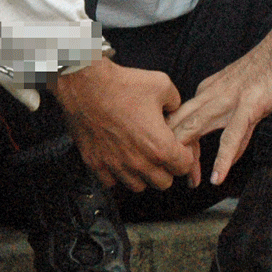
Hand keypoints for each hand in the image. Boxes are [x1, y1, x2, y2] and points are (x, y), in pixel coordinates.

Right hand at [52, 59, 200, 192]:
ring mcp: (116, 166)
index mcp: (159, 146)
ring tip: (139, 156)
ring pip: (138, 186)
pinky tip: (118, 158)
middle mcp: (139, 163)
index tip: (179, 146)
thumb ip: (175, 103)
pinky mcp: (96, 164)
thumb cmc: (122, 85)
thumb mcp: (162, 85)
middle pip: (164, 182)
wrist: (86, 85)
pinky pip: (111, 182)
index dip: (185, 154)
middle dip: (166, 168)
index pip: (184, 166)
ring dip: (142, 174)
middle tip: (161, 151)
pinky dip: (117, 175)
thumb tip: (174, 110)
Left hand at [170, 29, 271, 185]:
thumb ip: (233, 120)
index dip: (175, 143)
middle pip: (180, 125)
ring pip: (196, 128)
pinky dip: (223, 158)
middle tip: (172, 178)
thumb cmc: (270, 65)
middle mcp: (212, 93)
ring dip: (190, 157)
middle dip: (172, 153)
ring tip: (189, 181)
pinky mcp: (249, 103)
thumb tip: (231, 148)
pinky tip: (218, 175)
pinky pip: (232, 135)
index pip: (180, 119)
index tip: (178, 165)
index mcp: (208, 90)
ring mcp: (229, 98)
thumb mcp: (242, 93)